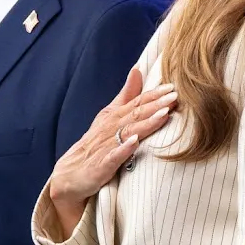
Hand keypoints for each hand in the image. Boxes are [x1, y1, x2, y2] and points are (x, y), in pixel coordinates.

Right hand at [45, 69, 176, 233]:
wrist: (69, 175)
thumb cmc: (95, 145)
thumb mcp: (109, 117)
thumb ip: (126, 96)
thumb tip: (137, 69)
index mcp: (113, 117)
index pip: (136, 103)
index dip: (154, 95)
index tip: (172, 87)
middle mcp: (109, 129)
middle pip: (135, 115)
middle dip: (155, 105)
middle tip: (175, 96)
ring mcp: (105, 147)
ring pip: (127, 132)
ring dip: (146, 123)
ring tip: (164, 114)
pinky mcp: (101, 166)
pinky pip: (113, 157)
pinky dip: (124, 149)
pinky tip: (134, 142)